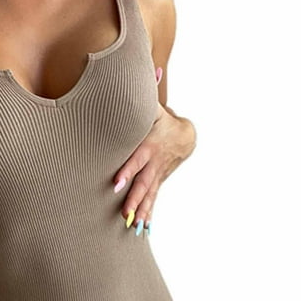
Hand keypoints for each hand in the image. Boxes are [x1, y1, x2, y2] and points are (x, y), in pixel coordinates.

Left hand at [112, 67, 196, 234]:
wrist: (184, 136)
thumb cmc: (162, 121)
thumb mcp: (153, 108)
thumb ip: (144, 95)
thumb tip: (144, 70)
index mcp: (148, 147)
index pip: (136, 160)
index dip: (127, 171)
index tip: (116, 184)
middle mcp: (152, 165)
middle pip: (143, 183)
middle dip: (134, 199)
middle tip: (124, 213)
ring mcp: (156, 176)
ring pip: (149, 196)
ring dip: (141, 212)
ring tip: (134, 227)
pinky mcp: (158, 183)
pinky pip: (153, 201)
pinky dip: (149, 215)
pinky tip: (143, 230)